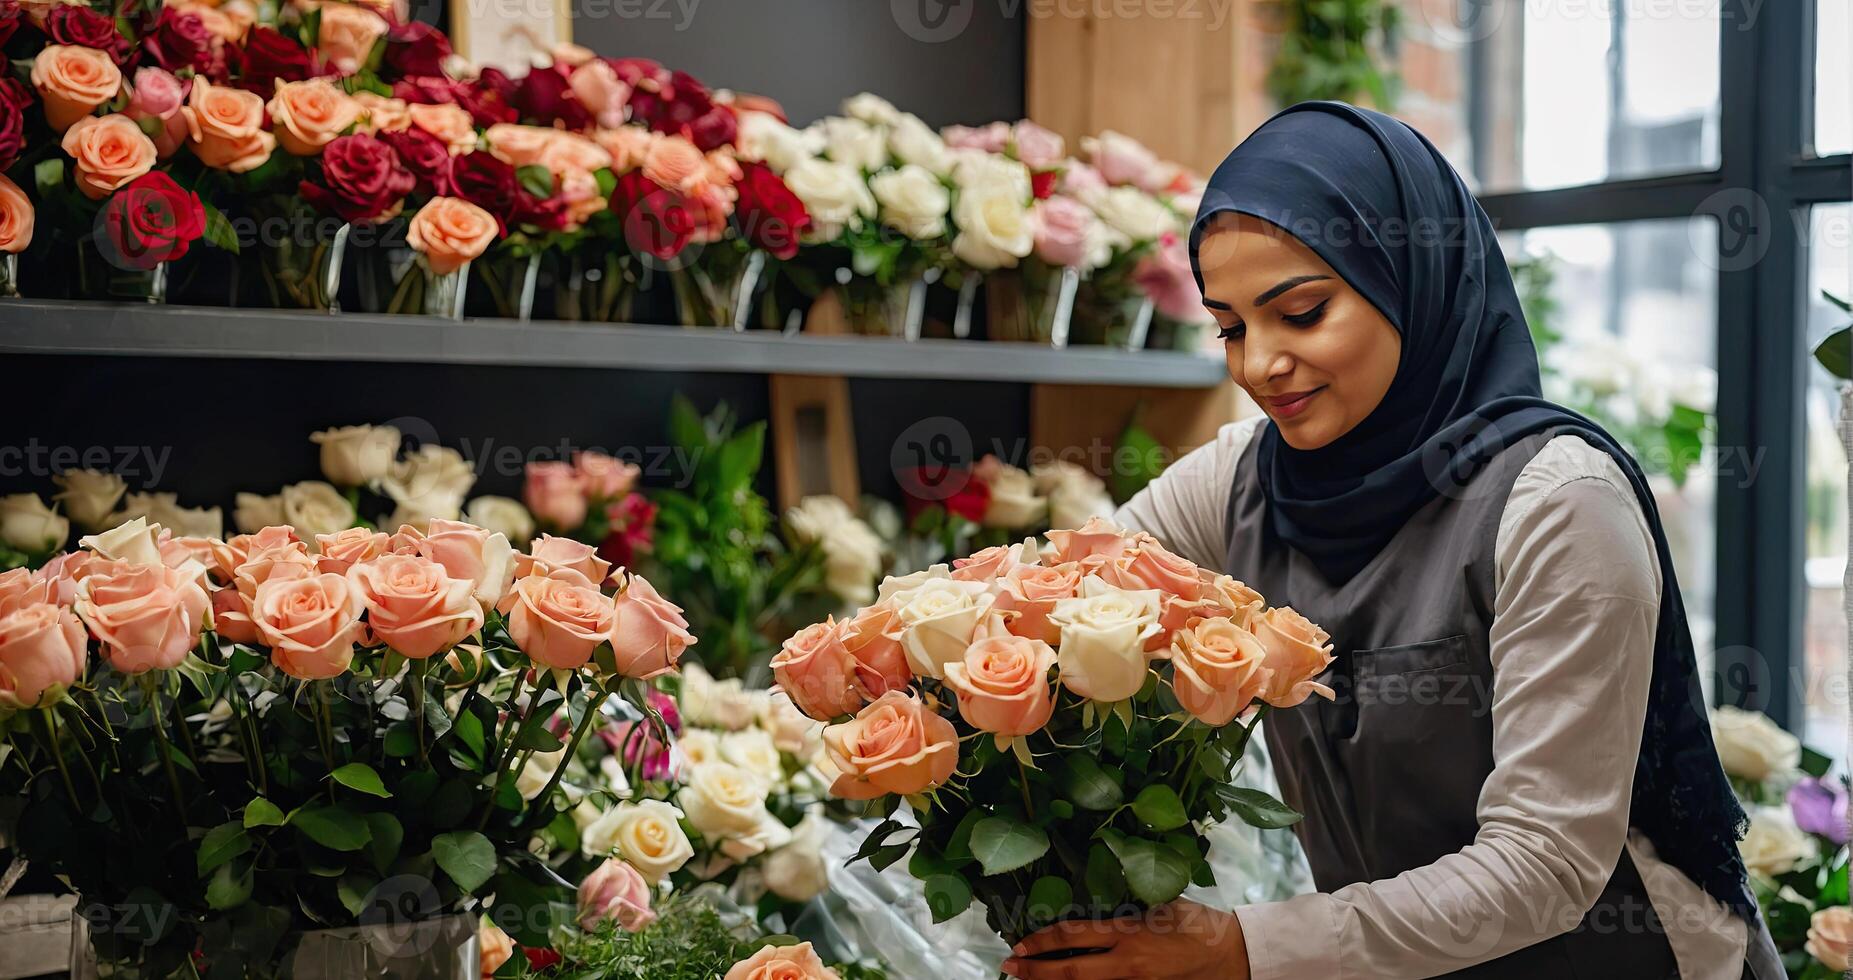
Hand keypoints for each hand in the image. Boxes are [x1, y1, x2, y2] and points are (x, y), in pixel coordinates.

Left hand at [1000, 899, 1249, 979]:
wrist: (1232, 956)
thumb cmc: (1197, 924)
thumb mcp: (1158, 905)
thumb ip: (1125, 910)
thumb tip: (1092, 908)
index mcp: (1129, 935)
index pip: (1073, 938)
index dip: (1041, 942)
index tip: (1020, 945)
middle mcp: (1128, 965)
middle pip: (1070, 974)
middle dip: (1035, 974)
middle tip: (1010, 970)